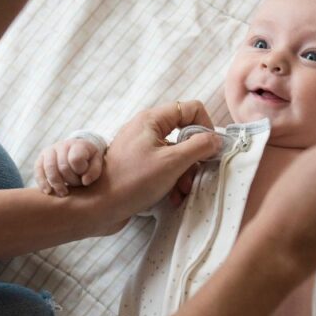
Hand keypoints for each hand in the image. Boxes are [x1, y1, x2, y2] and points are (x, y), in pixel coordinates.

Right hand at [35, 138, 104, 196]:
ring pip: (49, 168)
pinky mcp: (40, 159)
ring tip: (64, 193)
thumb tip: (85, 181)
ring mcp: (49, 151)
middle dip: (70, 180)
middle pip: (63, 166)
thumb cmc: (88, 159)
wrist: (76, 151)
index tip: (84, 178)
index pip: (75, 159)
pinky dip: (42, 182)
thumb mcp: (97, 162)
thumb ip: (94, 171)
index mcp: (78, 144)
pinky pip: (38, 170)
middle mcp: (62, 145)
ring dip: (56, 184)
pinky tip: (47, 191)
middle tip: (77, 186)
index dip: (80, 171)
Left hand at [75, 100, 221, 229]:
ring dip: (185, 174)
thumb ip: (198, 147)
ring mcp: (141, 148)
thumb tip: (216, 139)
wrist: (99, 207)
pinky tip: (172, 197)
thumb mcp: (172, 162)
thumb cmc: (132, 181)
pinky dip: (172, 181)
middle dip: (194, 158)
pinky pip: (164, 168)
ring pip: (177, 154)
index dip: (205, 127)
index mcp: (152, 120)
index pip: (190, 109)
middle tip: (194, 177)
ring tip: (182, 192)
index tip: (209, 150)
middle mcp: (146, 130)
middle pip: (185, 134)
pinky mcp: (139, 167)